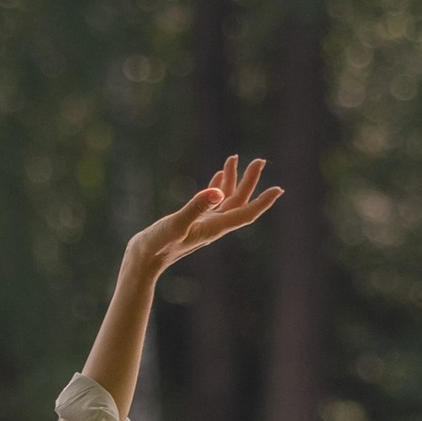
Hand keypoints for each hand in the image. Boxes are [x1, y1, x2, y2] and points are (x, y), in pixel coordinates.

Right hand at [125, 157, 282, 273]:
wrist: (142, 262)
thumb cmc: (157, 245)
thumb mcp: (176, 223)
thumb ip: (196, 207)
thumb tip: (217, 192)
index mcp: (214, 227)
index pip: (245, 214)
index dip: (263, 202)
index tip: (279, 189)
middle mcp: (213, 226)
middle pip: (239, 202)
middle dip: (250, 181)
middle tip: (260, 161)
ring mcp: (203, 224)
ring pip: (226, 200)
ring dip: (233, 180)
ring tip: (236, 158)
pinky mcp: (192, 221)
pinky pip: (211, 202)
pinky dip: (217, 187)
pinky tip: (219, 176)